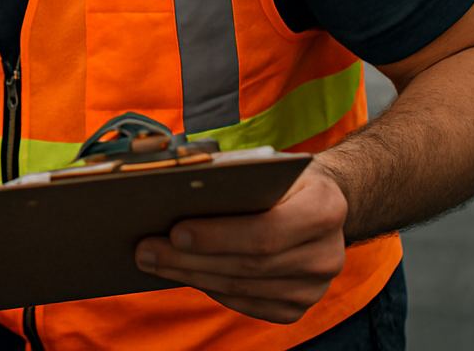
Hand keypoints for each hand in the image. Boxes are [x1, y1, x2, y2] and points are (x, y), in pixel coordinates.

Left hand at [133, 165, 347, 322]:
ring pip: (242, 288)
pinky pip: (245, 303)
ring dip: (190, 275)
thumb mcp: (267, 166)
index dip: (219, 236)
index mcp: (325, 208)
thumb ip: (232, 178)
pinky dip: (209, 287)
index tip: (175, 232)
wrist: (320, 203)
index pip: (267, 232)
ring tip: (151, 260)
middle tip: (145, 250)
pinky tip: (181, 272)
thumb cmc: (280, 178)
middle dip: (190, 259)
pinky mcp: (296, 306)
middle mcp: (327, 253)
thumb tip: (171, 191)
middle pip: (249, 265)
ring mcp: (315, 287)